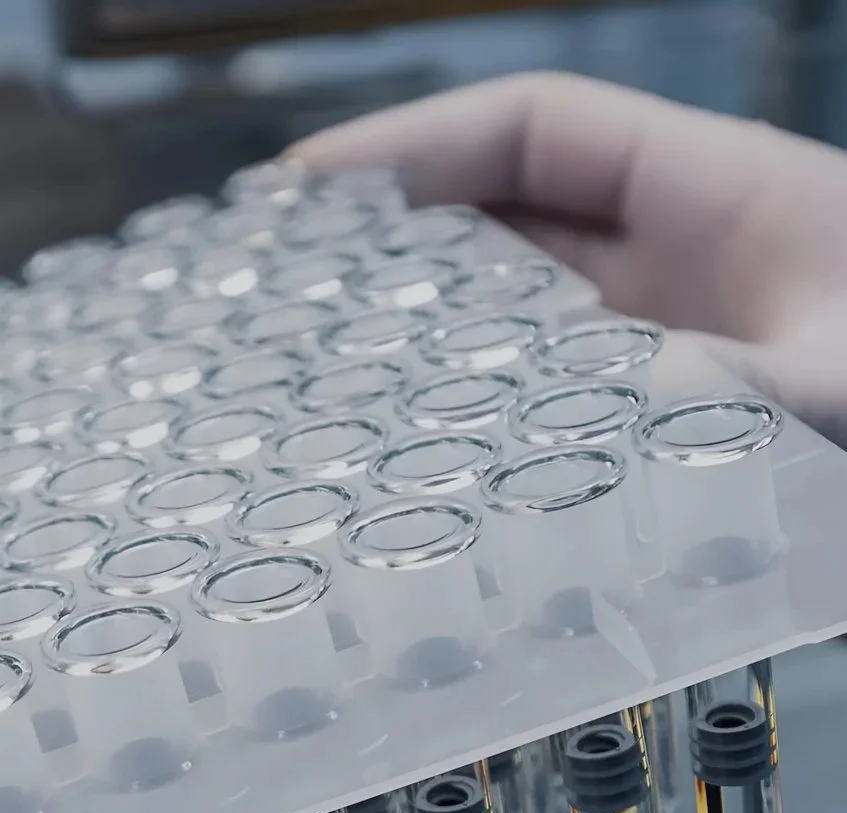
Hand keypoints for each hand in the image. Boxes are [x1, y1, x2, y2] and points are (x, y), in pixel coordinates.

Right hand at [294, 73, 846, 443]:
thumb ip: (743, 391)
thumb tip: (615, 407)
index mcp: (723, 196)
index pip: (535, 132)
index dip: (412, 149)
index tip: (306, 197)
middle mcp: (678, 266)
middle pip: (500, 222)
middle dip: (385, 246)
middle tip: (273, 296)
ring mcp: (662, 351)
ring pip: (506, 324)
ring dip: (412, 346)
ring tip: (308, 388)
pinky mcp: (657, 434)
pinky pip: (537, 417)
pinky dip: (468, 434)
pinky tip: (412, 475)